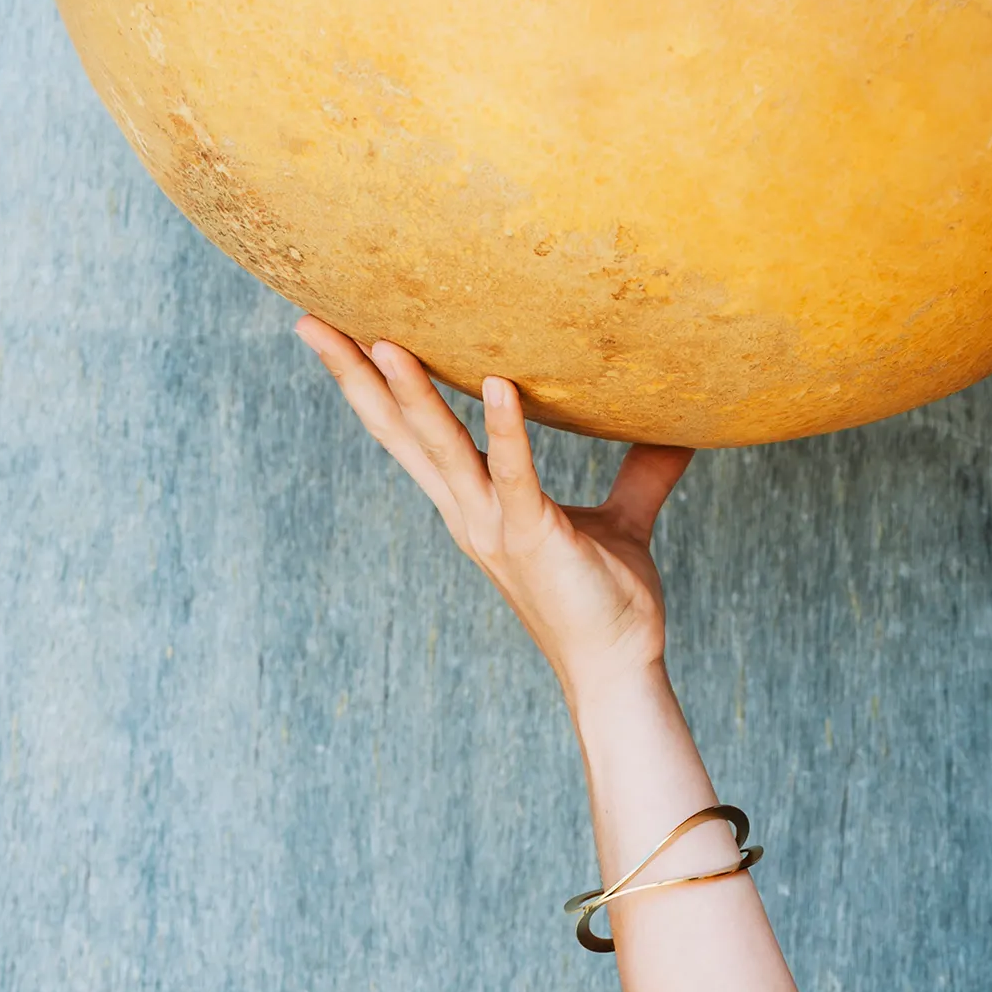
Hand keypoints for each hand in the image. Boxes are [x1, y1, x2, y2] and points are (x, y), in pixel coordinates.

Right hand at [296, 319, 691, 706]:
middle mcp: (470, 513)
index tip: (338, 330)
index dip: (371, 385)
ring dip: (410, 393)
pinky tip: (500, 384)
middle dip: (353, 377)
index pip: (410, 433)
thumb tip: (681, 429)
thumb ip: (639, 473)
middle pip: (398, 433)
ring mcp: (495, 527)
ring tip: (381, 338)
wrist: (618, 670)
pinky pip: (516, 476)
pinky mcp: (533, 539)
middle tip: (310, 321)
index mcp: (476, 504)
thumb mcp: (621, 521)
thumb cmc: (610, 601)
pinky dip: (507, 430)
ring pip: (440, 448)